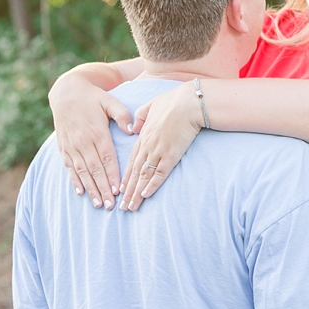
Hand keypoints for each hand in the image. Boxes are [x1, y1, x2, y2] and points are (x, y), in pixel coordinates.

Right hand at [48, 71, 132, 208]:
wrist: (66, 92)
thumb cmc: (93, 97)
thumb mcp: (110, 100)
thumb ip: (122, 114)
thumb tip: (132, 130)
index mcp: (97, 131)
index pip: (106, 158)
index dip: (112, 175)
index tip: (118, 190)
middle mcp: (83, 141)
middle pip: (94, 169)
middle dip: (102, 188)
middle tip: (110, 205)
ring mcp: (72, 145)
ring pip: (82, 171)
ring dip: (90, 189)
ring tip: (97, 204)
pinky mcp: (64, 147)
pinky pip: (69, 167)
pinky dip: (75, 181)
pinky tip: (80, 192)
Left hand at [119, 82, 203, 210]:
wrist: (188, 103)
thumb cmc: (173, 102)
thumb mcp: (151, 105)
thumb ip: (140, 117)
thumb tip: (134, 129)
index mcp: (143, 135)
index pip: (131, 160)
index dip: (125, 176)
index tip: (120, 189)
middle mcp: (148, 146)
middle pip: (135, 172)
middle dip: (128, 191)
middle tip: (121, 206)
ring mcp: (158, 151)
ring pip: (144, 176)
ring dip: (137, 193)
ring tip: (131, 207)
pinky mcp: (171, 155)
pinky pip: (159, 174)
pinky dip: (152, 185)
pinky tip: (145, 196)